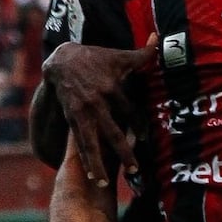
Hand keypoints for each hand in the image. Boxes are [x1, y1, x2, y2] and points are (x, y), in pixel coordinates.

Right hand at [43, 37, 157, 187]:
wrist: (61, 61)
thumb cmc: (95, 59)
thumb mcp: (118, 56)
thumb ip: (142, 54)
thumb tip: (160, 38)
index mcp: (111, 88)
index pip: (128, 111)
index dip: (137, 125)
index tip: (144, 139)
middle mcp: (96, 103)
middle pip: (112, 132)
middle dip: (122, 152)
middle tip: (134, 169)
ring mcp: (82, 113)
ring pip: (91, 142)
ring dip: (97, 164)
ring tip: (103, 183)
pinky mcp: (71, 119)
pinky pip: (79, 143)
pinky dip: (85, 159)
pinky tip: (90, 175)